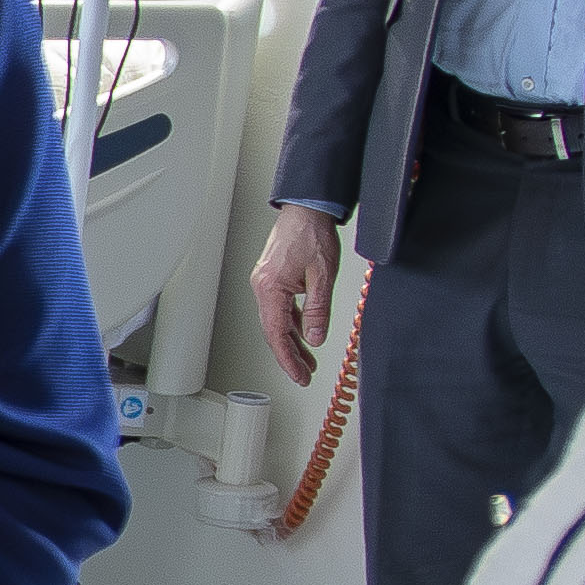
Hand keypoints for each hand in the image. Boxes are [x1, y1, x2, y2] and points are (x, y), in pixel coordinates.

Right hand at [249, 205, 344, 387]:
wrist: (306, 209)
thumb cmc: (311, 233)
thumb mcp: (322, 276)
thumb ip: (316, 310)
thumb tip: (314, 338)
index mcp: (270, 289)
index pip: (276, 334)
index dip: (288, 359)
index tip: (299, 375)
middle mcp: (262, 287)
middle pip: (273, 332)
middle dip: (290, 356)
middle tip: (303, 374)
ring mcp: (265, 283)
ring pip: (276, 322)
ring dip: (291, 342)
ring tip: (307, 360)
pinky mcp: (273, 279)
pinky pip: (280, 309)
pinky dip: (291, 325)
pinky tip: (304, 334)